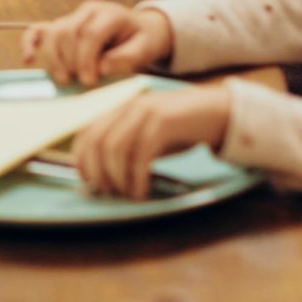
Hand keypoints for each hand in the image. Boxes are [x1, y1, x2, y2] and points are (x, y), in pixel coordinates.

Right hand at [23, 2, 174, 86]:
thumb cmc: (143, 41)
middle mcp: (87, 11)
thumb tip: (101, 67)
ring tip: (64, 79)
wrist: (140, 30)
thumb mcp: (145, 49)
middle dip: (71, 61)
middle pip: (68, 33)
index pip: (90, 33)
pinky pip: (39, 29)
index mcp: (109, 14)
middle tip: (80, 83)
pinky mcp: (62, 25)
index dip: (86, 59)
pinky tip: (28, 59)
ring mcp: (72, 16)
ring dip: (54, 59)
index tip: (90, 81)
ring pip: (53, 33)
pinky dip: (30, 43)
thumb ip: (126, 58)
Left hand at [71, 84, 232, 199]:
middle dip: (97, 172)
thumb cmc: (181, 130)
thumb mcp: (148, 138)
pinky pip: (141, 152)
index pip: (86, 133)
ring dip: (117, 177)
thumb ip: (127, 150)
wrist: (219, 112)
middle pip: (96, 141)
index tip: (88, 183)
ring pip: (115, 147)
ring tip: (127, 194)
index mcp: (120, 108)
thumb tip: (105, 178)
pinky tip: (142, 191)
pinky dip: (137, 177)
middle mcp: (128, 106)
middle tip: (108, 193)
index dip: (81, 161)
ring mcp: (145, 110)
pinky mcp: (163, 120)